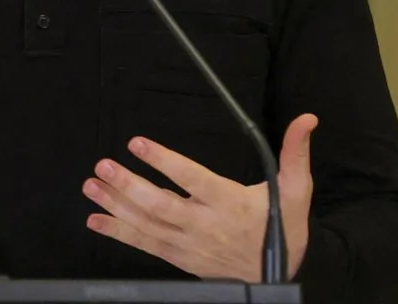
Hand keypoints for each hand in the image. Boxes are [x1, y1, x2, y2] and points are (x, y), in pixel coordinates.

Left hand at [83, 114, 317, 281]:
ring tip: (92, 186)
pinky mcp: (180, 259)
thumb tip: (305, 119)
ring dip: (117, 205)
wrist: (278, 278)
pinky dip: (119, 233)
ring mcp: (189, 244)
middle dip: (128, 186)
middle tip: (103, 166)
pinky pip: (145, 246)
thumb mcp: (296, 190)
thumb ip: (295, 152)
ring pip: (147, 225)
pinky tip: (96, 220)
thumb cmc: (284, 230)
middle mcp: (205, 225)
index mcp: (230, 203)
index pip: (191, 179)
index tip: (138, 143)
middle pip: (161, 205)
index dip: (164, 161)